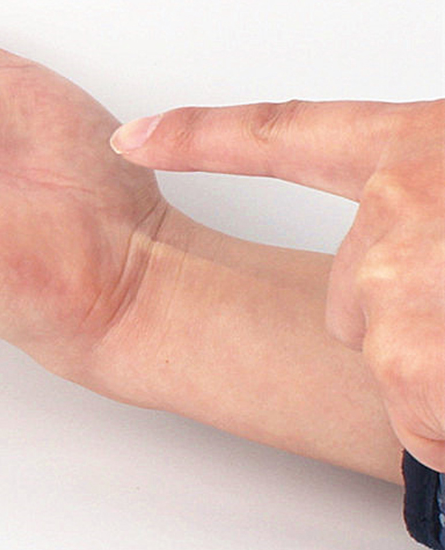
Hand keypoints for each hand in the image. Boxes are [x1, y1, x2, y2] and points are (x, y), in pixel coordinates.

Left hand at [111, 99, 444, 469]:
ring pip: (392, 366)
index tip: (133, 138)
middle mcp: (398, 203)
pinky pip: (422, 417)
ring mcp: (406, 281)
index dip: (198, 133)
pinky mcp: (420, 363)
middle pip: (351, 303)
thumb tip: (391, 256)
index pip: (279, 132)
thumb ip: (424, 205)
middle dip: (415, 323)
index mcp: (416, 147)